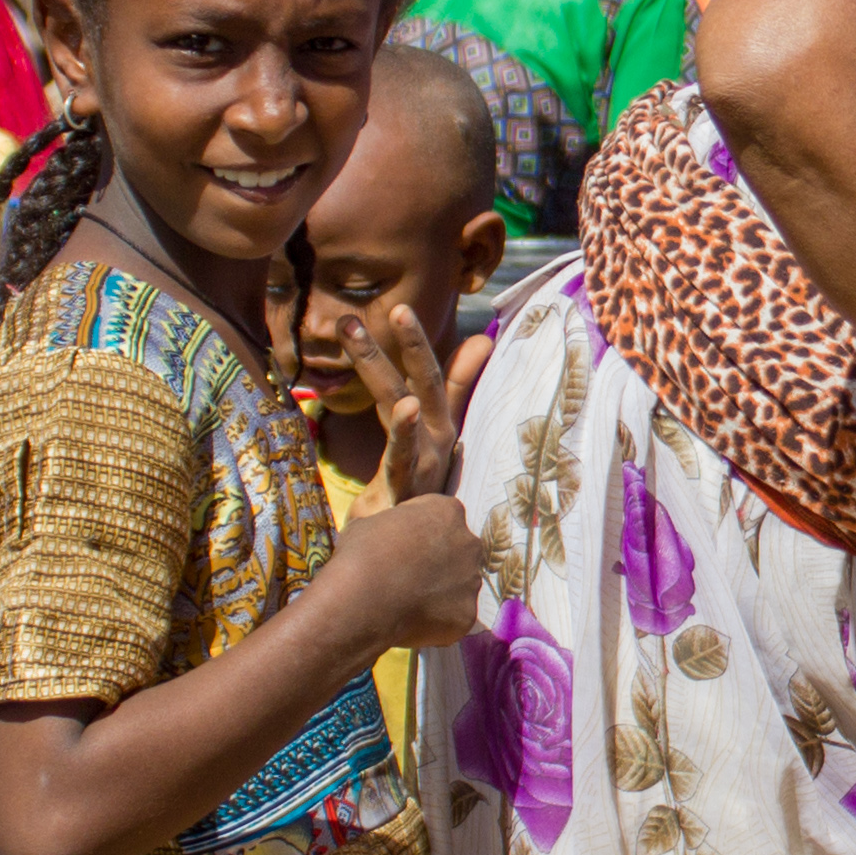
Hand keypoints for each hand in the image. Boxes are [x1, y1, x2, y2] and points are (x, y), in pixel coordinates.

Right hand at [338, 494, 482, 649]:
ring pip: (461, 586)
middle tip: (412, 576)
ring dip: (442, 592)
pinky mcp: (468, 615)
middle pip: (460, 551)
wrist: (362, 599)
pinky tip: (413, 623)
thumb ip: (393, 528)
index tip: (404, 545)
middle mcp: (469, 543)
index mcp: (448, 512)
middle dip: (441, 561)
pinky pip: (455, 617)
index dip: (422, 532)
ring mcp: (471, 581)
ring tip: (410, 603)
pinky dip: (438, 621)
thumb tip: (388, 540)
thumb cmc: (361, 554)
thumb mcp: (371, 523)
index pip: (443, 516)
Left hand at [344, 302, 484, 504]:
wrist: (416, 548)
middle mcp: (435, 436)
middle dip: (404, 345)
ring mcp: (425, 460)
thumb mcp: (434, 438)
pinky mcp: (407, 487)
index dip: (414, 342)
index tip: (398, 307)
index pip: (429, 375)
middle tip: (384, 312)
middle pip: (419, 382)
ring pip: (401, 407)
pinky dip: (406, 431)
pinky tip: (406, 406)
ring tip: (373, 343)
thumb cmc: (425, 488)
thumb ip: (456, 388)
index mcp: (434, 424)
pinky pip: (404, 455)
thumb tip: (482, 341)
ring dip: (383, 370)